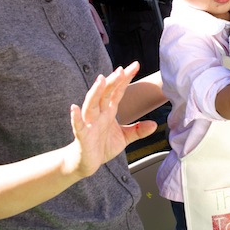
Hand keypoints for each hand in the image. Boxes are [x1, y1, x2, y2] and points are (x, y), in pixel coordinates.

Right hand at [66, 62, 156, 178]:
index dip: (125, 78)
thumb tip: (154, 124)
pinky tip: (74, 108)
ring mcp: (89, 123)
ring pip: (91, 105)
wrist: (86, 163)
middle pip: (105, 93)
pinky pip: (78, 125)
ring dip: (95, 92)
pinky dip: (75, 117)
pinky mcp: (82, 136)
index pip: (118, 91)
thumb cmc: (102, 146)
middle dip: (113, 81)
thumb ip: (138, 130)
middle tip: (121, 69)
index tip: (135, 65)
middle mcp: (99, 114)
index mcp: (109, 111)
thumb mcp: (124, 138)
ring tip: (100, 80)